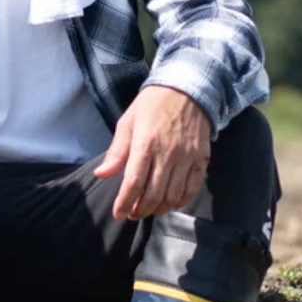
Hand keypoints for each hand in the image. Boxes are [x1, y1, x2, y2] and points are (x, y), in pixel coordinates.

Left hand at [94, 85, 210, 220]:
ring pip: (172, 196)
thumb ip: (116, 151)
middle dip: (140, 211)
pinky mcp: (201, 159)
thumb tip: (101, 174)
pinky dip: (180, 202)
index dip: (124, 203)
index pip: (133, 183)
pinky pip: (191, 189)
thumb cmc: (152, 105)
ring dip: (159, 209)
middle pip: (153, 195)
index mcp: (145, 143)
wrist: (187, 88)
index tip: (118, 213)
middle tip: (132, 214)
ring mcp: (187, 158)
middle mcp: (168, 153)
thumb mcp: (128, 121)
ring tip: (149, 209)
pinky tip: (170, 202)